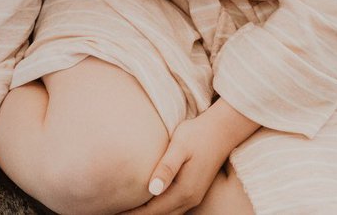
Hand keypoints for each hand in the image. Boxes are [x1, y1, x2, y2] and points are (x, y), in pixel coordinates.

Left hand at [126, 102, 257, 214]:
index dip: (133, 214)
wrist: (221, 131)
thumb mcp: (179, 147)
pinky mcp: (194, 192)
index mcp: (184, 191)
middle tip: (116, 211)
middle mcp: (190, 199)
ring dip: (148, 213)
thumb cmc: (197, 135)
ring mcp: (194, 197)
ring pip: (168, 214)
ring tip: (127, 210)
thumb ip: (166, 168)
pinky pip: (174, 208)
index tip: (115, 211)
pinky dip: (158, 209)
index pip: (153, 210)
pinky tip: (147, 203)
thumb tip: (152, 189)